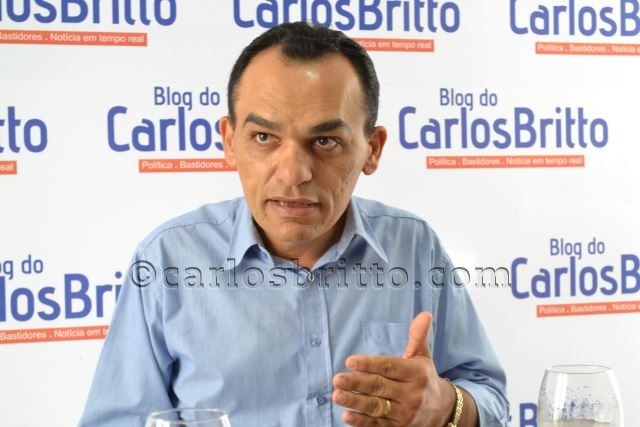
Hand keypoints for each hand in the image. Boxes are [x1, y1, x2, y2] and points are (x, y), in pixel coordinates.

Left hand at [332, 312, 454, 425]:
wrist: (443, 410)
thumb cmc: (425, 377)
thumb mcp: (423, 356)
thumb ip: (418, 336)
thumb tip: (424, 313)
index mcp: (416, 373)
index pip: (389, 367)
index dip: (369, 364)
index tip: (349, 361)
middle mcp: (412, 394)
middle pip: (380, 388)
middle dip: (357, 384)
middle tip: (337, 379)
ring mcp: (406, 414)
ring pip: (377, 408)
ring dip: (356, 403)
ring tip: (337, 395)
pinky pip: (379, 425)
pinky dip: (362, 422)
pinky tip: (347, 416)